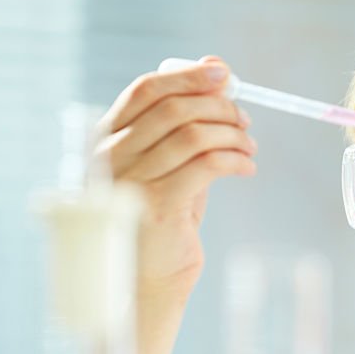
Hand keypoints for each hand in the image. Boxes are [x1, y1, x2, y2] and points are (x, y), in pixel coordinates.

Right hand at [96, 55, 256, 293]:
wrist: (146, 285)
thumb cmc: (158, 223)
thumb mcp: (168, 167)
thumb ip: (186, 124)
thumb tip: (216, 68)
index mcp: (104, 141)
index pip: (145, 91)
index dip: (188, 77)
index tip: (224, 76)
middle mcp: (110, 157)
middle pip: (174, 108)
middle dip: (219, 107)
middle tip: (245, 121)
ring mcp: (130, 181)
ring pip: (194, 134)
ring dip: (232, 135)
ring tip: (250, 148)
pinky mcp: (158, 205)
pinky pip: (207, 165)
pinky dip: (235, 160)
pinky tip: (247, 168)